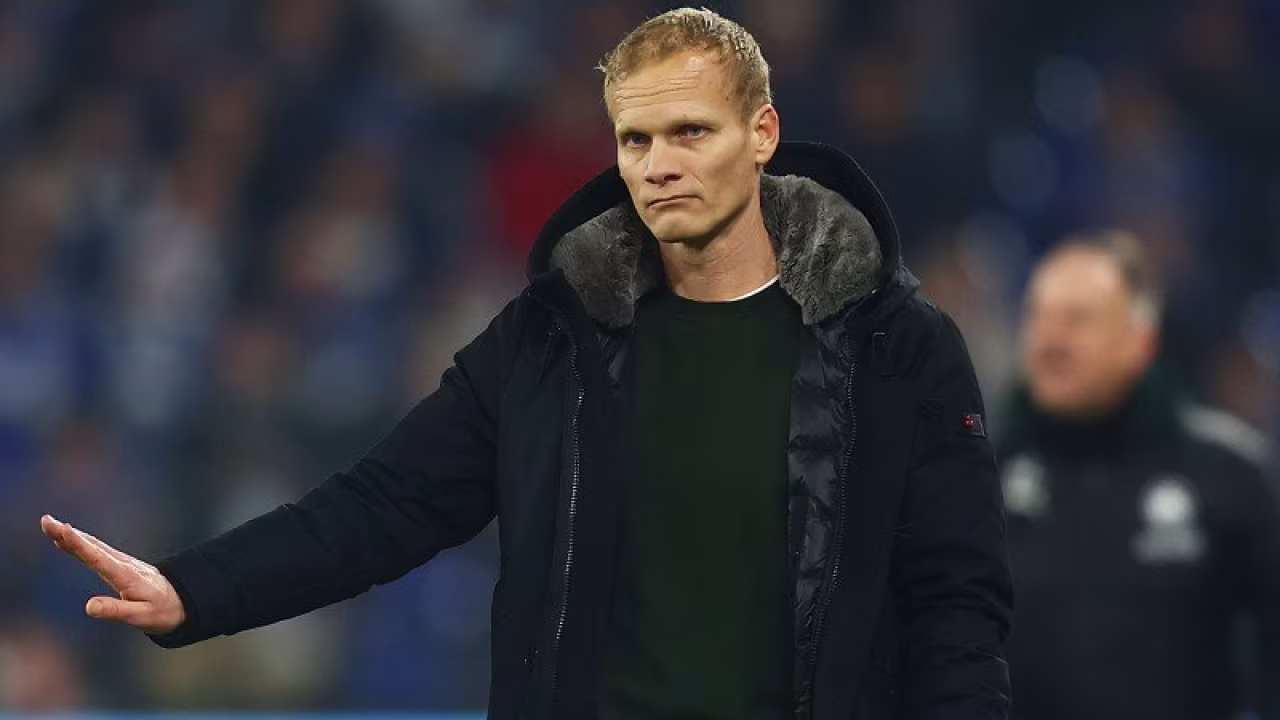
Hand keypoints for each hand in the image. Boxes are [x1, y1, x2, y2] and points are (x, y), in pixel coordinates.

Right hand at [40, 515, 185, 634]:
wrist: (182, 601)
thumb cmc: (161, 611)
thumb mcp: (140, 616)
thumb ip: (116, 610)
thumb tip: (88, 607)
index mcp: (125, 576)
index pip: (97, 558)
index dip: (79, 544)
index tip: (63, 529)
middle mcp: (122, 564)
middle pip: (91, 547)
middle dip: (67, 534)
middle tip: (45, 521)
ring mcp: (122, 562)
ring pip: (93, 546)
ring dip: (71, 535)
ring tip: (50, 524)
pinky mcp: (121, 564)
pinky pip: (97, 550)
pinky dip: (81, 542)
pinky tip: (70, 537)